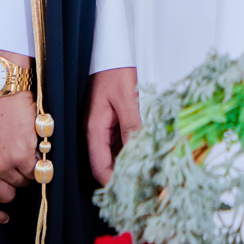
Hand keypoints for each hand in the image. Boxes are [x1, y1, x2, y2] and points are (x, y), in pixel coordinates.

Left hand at [0, 50, 40, 225]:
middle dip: (12, 182)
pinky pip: (36, 171)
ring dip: (25, 169)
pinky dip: (37, 160)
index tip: (2, 216)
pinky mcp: (22, 157)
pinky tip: (29, 143)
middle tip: (12, 160)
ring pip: (23, 183)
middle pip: (5, 196)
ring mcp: (2, 166)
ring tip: (18, 145)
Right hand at [86, 67, 139, 185]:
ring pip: (112, 155)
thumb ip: (132, 126)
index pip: (100, 167)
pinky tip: (145, 152)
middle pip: (105, 164)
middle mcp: (94, 131)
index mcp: (93, 129)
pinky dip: (129, 150)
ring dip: (127, 163)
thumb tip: (138, 154)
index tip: (134, 192)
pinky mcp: (107, 122)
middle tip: (147, 184)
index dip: (115, 183)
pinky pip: (116, 143)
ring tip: (150, 171)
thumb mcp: (126, 99)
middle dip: (123, 175)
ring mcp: (100, 127)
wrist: (107, 51)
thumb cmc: (114, 71)